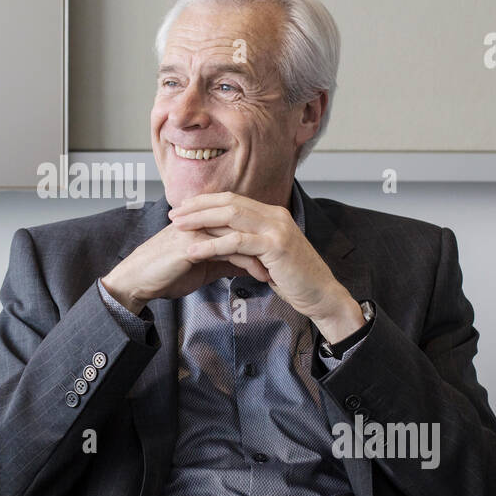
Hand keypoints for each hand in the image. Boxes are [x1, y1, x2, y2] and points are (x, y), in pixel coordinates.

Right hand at [101, 221, 270, 314]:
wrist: (139, 281)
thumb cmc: (166, 273)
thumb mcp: (202, 266)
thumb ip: (224, 259)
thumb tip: (247, 263)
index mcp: (203, 221)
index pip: (240, 221)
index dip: (260, 236)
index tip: (279, 254)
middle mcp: (202, 220)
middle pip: (244, 223)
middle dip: (266, 242)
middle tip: (286, 260)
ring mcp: (197, 230)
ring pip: (239, 235)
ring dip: (262, 253)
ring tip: (276, 271)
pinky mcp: (192, 245)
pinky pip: (228, 250)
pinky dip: (247, 263)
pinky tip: (259, 275)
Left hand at [167, 191, 356, 330]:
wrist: (322, 295)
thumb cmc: (294, 279)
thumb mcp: (269, 255)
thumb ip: (250, 243)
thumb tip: (223, 239)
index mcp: (272, 214)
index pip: (233, 199)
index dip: (206, 202)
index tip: (184, 208)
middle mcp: (275, 215)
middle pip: (229, 203)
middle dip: (198, 207)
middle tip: (174, 214)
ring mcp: (276, 229)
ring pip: (231, 216)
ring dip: (200, 221)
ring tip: (178, 228)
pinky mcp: (275, 246)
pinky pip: (237, 242)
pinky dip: (212, 245)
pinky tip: (194, 251)